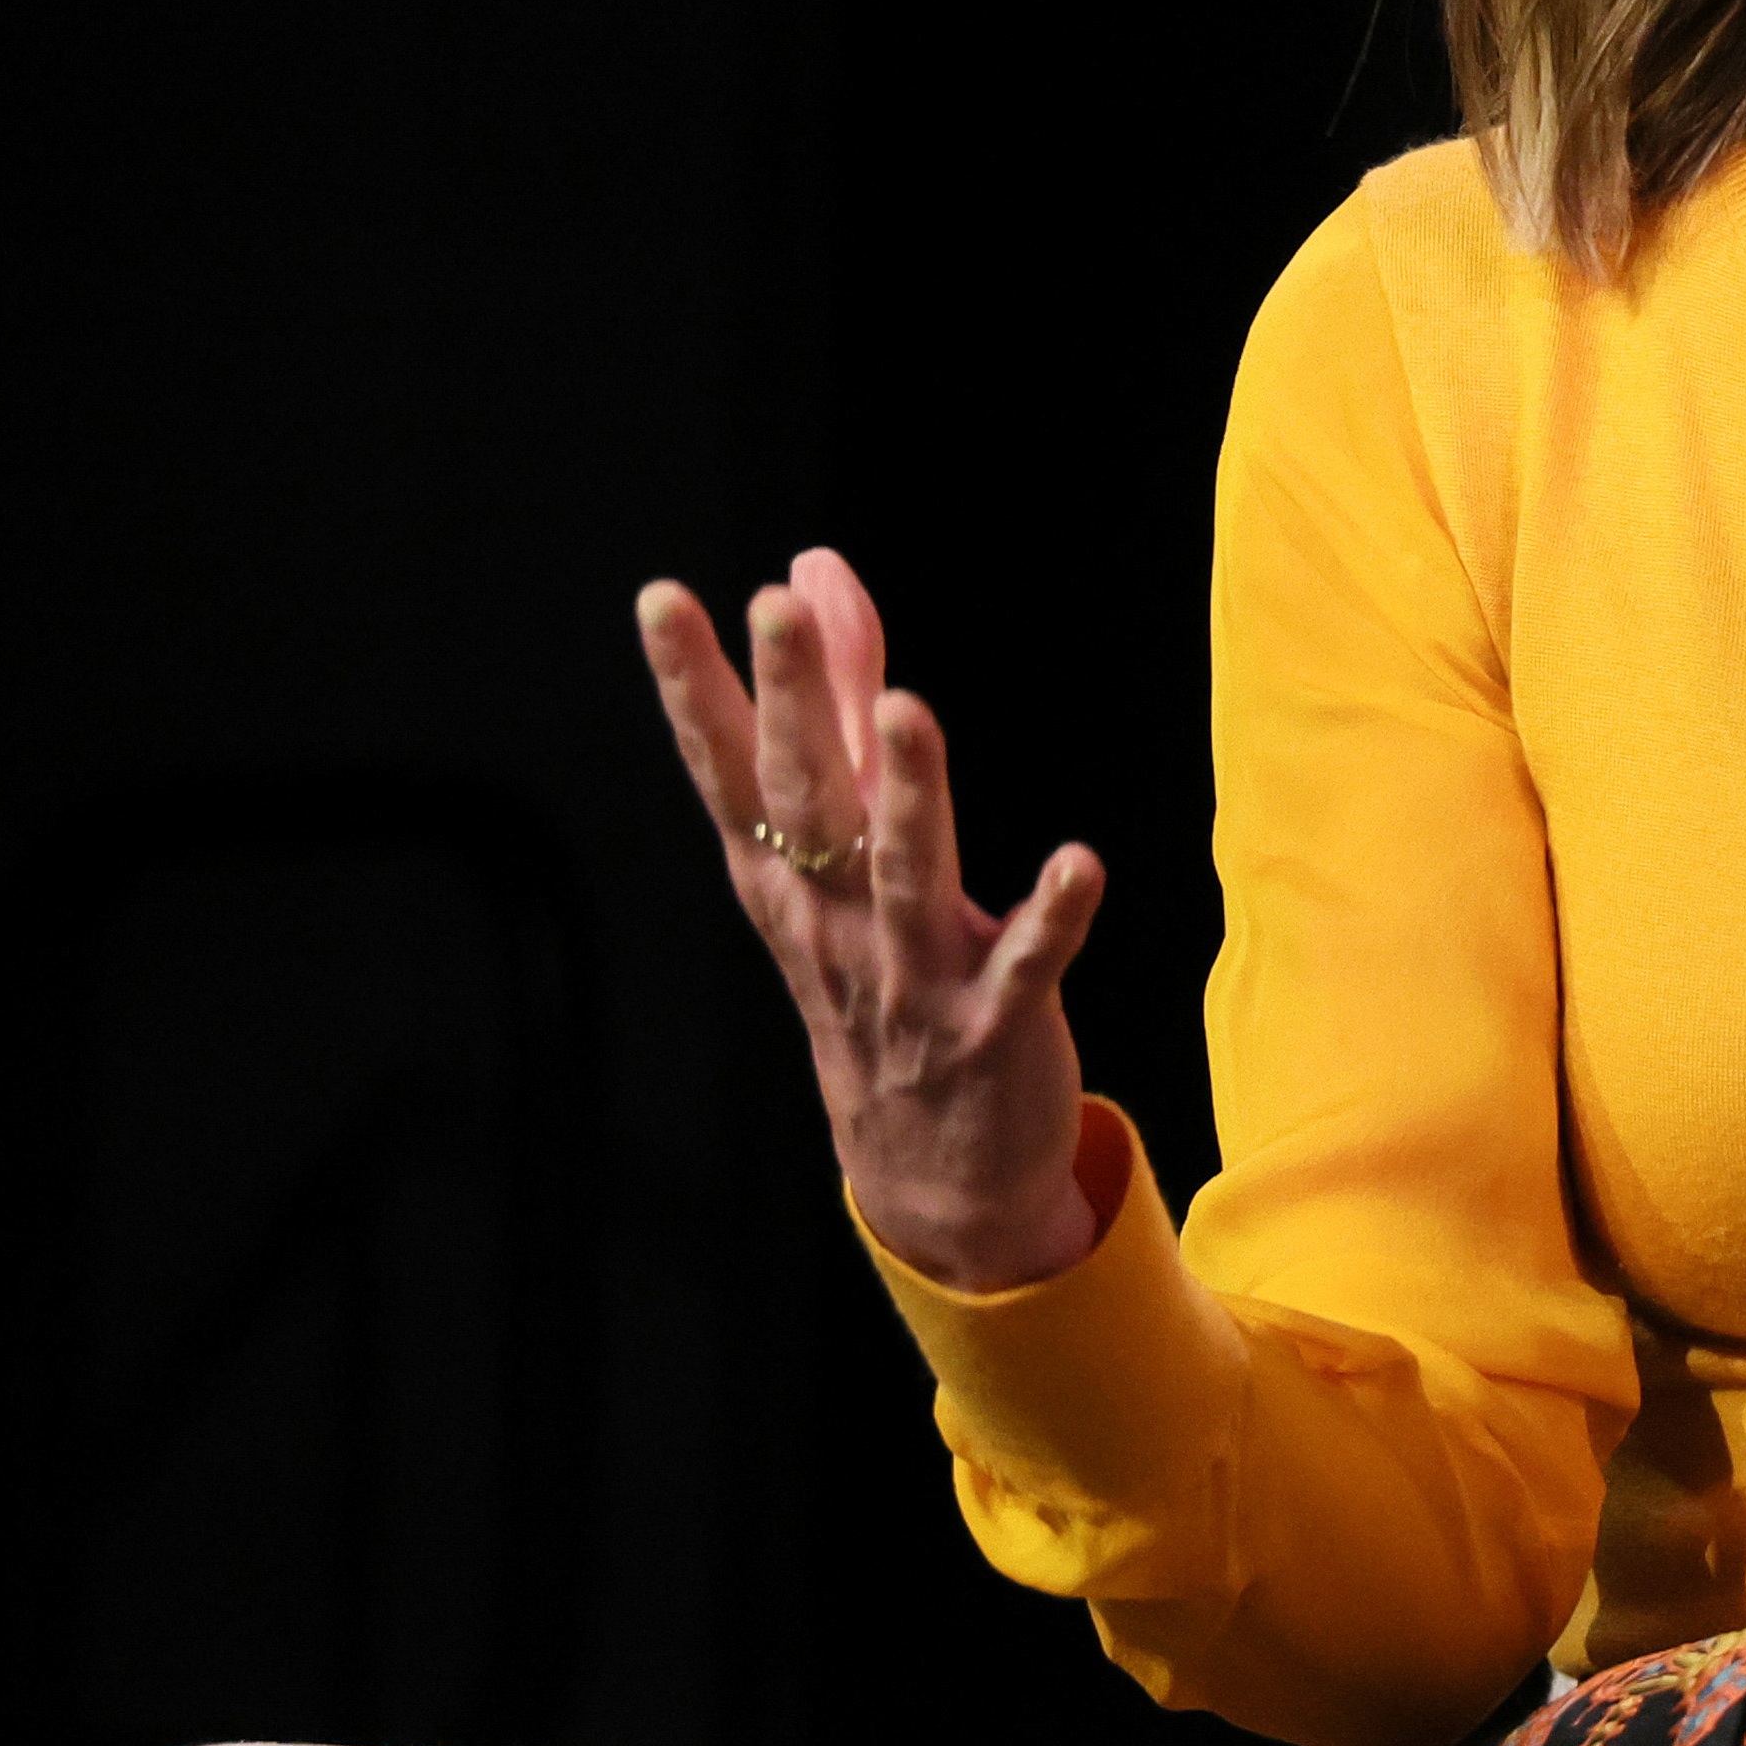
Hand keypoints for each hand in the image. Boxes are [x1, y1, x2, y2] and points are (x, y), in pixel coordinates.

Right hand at [638, 547, 1108, 1290]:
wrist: (931, 1175)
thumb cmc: (879, 978)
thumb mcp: (842, 846)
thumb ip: (838, 701)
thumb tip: (812, 569)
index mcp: (789, 880)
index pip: (729, 768)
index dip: (694, 684)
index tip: (663, 600)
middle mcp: (834, 923)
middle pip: (806, 803)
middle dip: (791, 703)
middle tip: (774, 609)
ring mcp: (910, 978)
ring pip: (901, 877)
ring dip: (906, 795)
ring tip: (909, 711)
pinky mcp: (994, 1026)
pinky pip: (1023, 966)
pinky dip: (1050, 918)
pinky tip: (1082, 863)